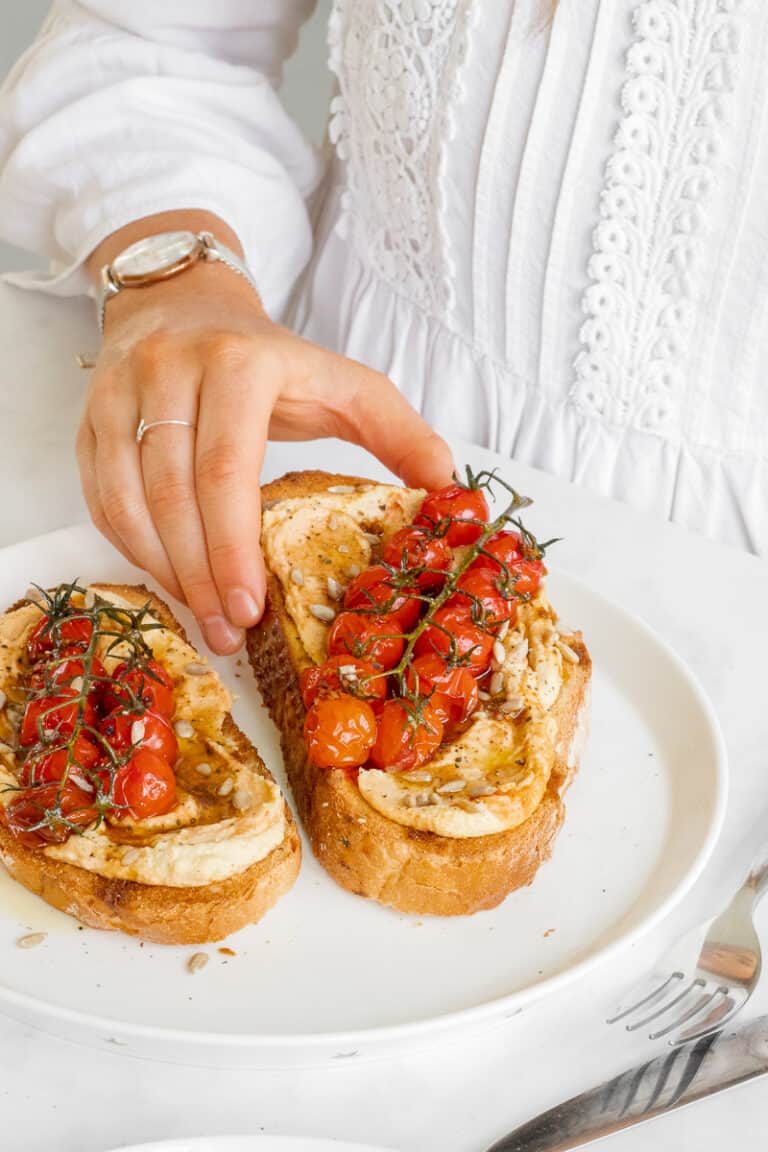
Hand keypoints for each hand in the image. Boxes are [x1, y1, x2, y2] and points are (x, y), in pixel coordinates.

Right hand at [76, 253, 453, 654]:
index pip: (227, 467)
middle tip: (229, 632)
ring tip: (204, 619)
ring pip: (125, 499)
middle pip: (173, 493)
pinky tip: (169, 579)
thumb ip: (397, 430)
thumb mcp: (342, 382)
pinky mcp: (90, 418)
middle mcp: (170, 371)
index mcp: (240, 363)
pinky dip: (130, 548)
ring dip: (163, 571)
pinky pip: (99, 496)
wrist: (182, 301)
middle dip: (200, 574)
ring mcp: (119, 393)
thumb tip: (449, 485)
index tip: (252, 608)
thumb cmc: (268, 357)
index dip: (233, 546)